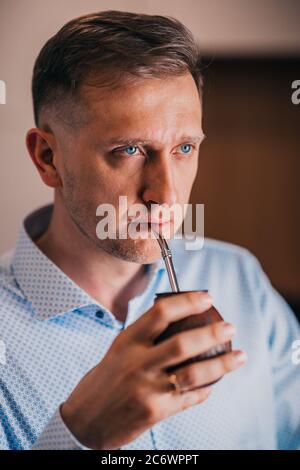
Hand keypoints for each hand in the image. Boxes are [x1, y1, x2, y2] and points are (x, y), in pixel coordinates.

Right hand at [61, 291, 245, 448]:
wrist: (85, 420)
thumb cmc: (105, 380)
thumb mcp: (119, 350)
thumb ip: (146, 337)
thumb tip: (180, 320)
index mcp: (127, 341)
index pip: (160, 313)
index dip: (187, 302)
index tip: (207, 297)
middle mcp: (137, 363)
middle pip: (183, 343)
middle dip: (212, 333)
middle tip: (230, 327)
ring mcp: (147, 388)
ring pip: (194, 373)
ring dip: (222, 364)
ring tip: (240, 356)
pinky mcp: (155, 411)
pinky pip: (189, 398)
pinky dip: (205, 390)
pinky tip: (214, 385)